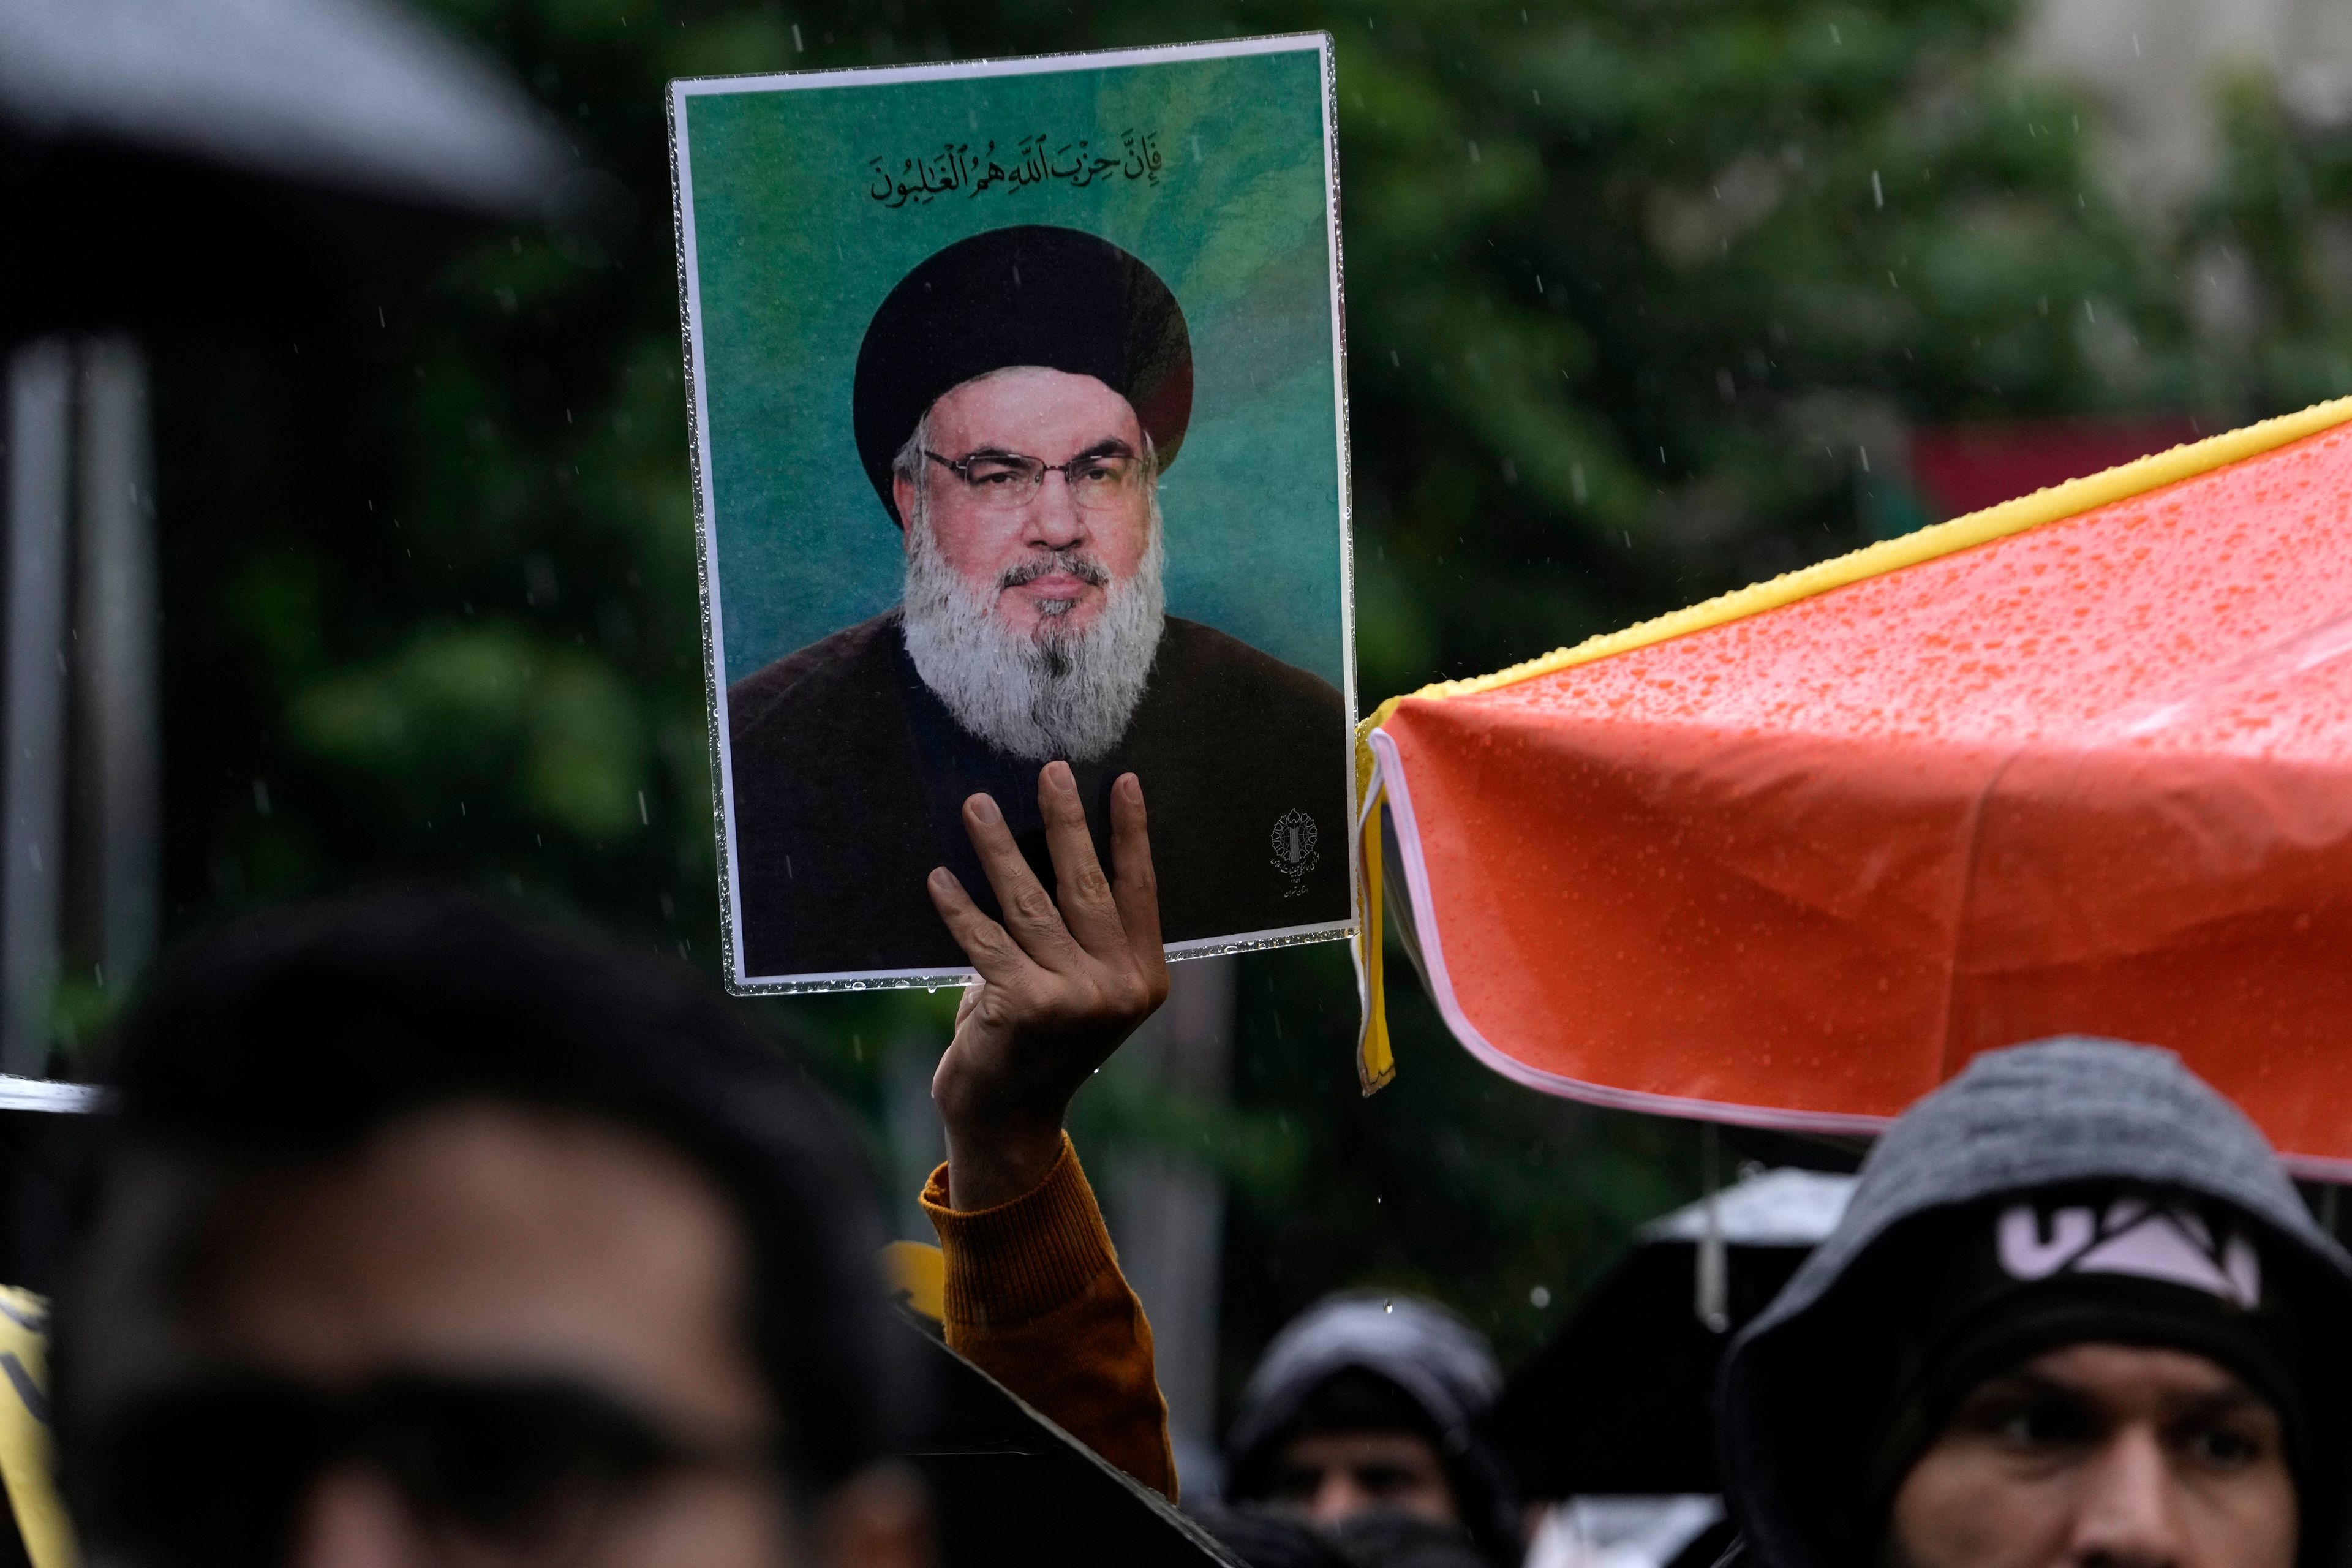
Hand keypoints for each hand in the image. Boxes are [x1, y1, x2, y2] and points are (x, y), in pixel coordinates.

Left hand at [925, 761, 1168, 1210]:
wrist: (1008, 1118)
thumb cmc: (1038, 1040)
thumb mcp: (1080, 989)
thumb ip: (1081, 936)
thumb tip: (1052, 845)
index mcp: (1143, 978)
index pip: (1140, 890)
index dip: (1131, 833)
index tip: (1122, 781)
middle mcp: (1116, 988)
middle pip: (1087, 885)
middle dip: (1065, 822)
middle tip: (1049, 771)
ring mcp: (1072, 998)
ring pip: (1029, 903)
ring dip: (998, 849)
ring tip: (976, 807)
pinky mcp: (1021, 1004)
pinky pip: (982, 938)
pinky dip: (957, 907)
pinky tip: (939, 878)